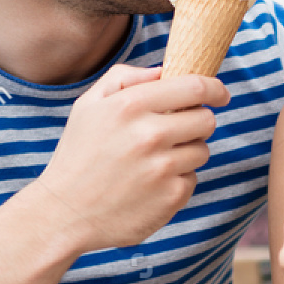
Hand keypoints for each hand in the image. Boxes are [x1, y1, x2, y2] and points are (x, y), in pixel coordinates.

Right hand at [33, 64, 229, 252]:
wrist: (65, 213)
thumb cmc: (78, 155)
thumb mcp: (88, 106)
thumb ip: (124, 78)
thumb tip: (163, 71)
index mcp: (130, 105)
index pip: (194, 86)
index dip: (214, 88)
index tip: (219, 94)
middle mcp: (150, 135)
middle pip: (206, 119)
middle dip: (197, 122)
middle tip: (174, 132)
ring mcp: (163, 168)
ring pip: (202, 150)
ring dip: (186, 153)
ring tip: (153, 161)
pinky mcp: (171, 196)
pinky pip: (192, 179)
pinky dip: (176, 180)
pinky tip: (149, 185)